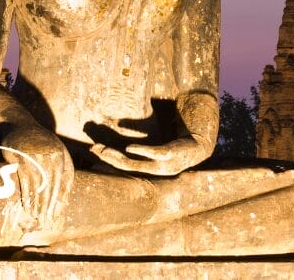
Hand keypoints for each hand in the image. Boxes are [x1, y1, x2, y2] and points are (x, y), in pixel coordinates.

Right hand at [0, 123, 73, 232]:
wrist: (19, 125)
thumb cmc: (37, 145)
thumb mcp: (53, 152)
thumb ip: (58, 170)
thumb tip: (62, 197)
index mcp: (62, 154)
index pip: (67, 179)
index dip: (63, 196)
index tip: (59, 211)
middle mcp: (52, 154)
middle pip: (53, 184)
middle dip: (50, 203)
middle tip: (47, 218)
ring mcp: (37, 155)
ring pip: (40, 184)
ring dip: (38, 202)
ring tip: (36, 215)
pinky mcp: (22, 157)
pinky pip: (27, 180)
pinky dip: (27, 195)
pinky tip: (27, 205)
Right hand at [90, 137, 206, 175]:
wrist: (199, 147)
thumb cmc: (174, 145)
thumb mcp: (153, 142)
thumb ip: (136, 134)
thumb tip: (117, 123)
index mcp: (147, 167)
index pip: (123, 165)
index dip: (107, 158)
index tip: (94, 149)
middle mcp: (153, 170)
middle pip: (126, 166)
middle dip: (109, 159)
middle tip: (95, 149)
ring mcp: (162, 164)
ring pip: (136, 164)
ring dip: (119, 158)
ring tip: (105, 150)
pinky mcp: (172, 154)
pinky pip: (155, 154)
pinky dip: (142, 152)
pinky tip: (129, 148)